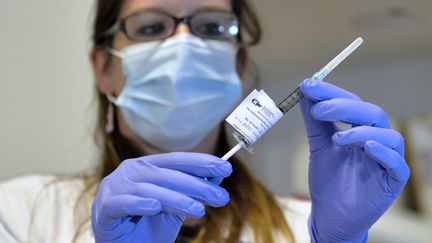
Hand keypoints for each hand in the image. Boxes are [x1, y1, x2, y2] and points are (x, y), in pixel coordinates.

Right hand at [91, 152, 231, 242]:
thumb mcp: (174, 207)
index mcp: (146, 166)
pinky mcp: (104, 208)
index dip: (201, 163)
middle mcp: (130, 172)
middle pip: (166, 174)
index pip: (176, 160)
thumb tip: (217, 178)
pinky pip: (123, 203)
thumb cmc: (147, 225)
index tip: (225, 168)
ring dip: (177, 199)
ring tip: (199, 210)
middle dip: (197, 185)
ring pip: (149, 189)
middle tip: (220, 197)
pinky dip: (139, 204)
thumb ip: (190, 191)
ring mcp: (114, 188)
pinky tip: (155, 207)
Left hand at [299, 78, 409, 241]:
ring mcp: (386, 160)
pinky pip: (397, 163)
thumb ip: (315, 122)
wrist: (331, 215)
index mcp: (359, 129)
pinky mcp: (393, 181)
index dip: (331, 93)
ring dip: (361, 130)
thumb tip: (305, 92)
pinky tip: (366, 148)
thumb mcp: (319, 146)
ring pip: (388, 135)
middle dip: (344, 107)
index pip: (351, 103)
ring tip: (336, 138)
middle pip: (371, 113)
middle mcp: (376, 140)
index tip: (308, 86)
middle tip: (319, 109)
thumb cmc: (328, 180)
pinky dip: (383, 152)